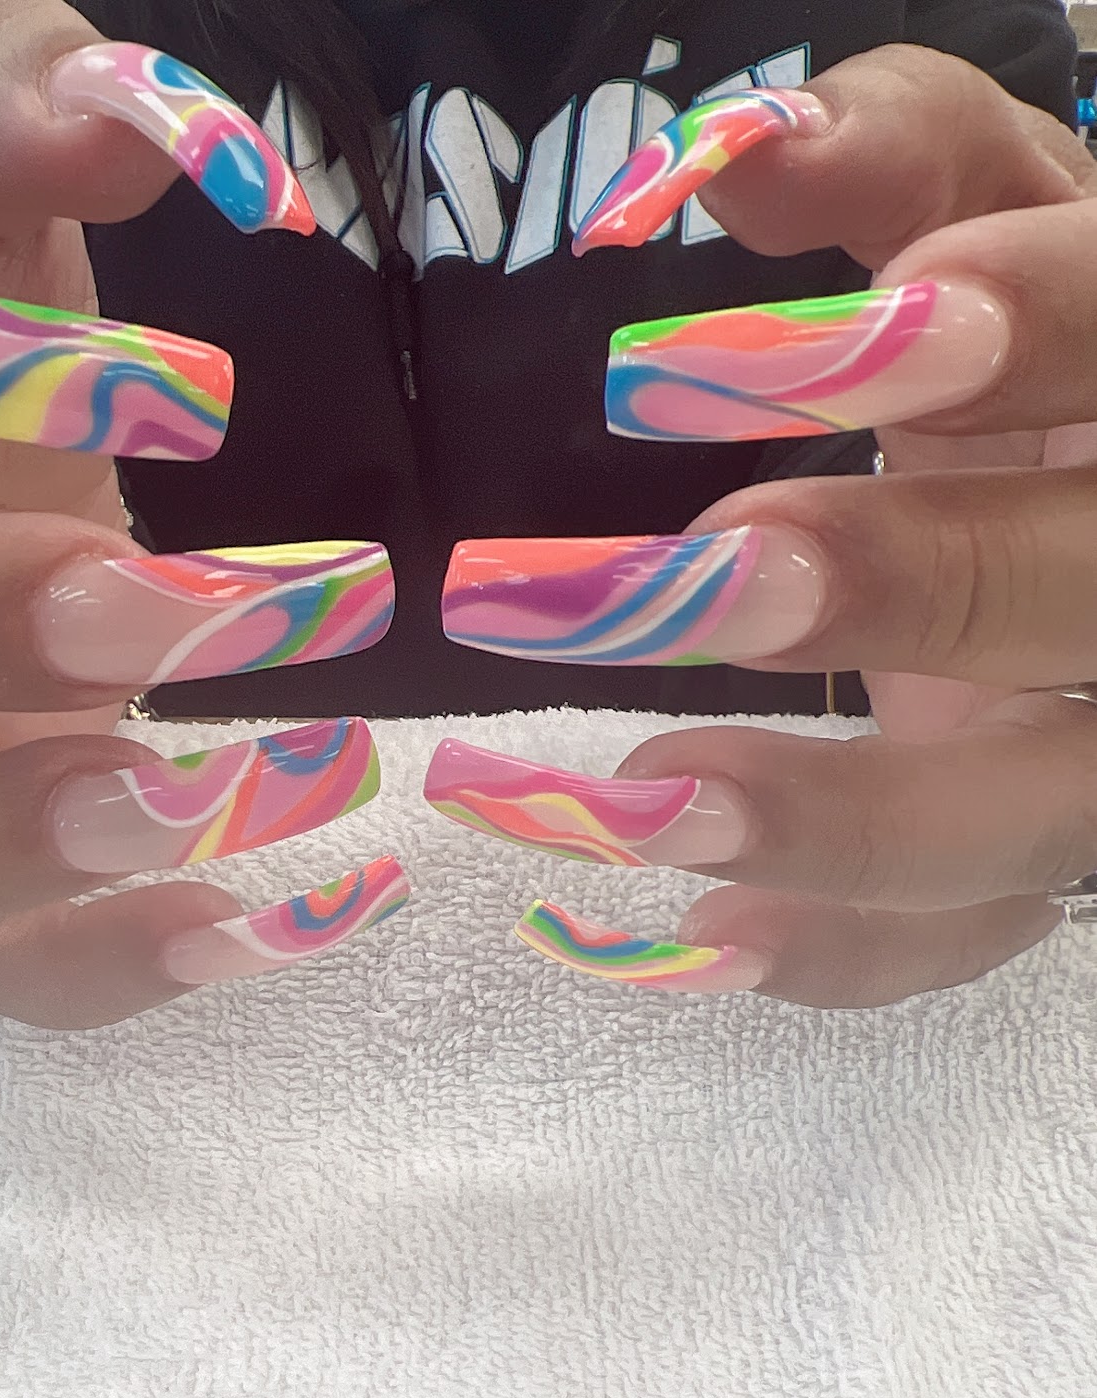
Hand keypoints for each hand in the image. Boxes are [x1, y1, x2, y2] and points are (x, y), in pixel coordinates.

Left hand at [440, 48, 1096, 1006]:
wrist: (1083, 505)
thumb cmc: (1030, 347)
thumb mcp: (985, 209)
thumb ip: (892, 154)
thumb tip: (718, 162)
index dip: (1043, 334)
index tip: (871, 333)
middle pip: (1095, 600)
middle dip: (918, 586)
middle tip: (700, 578)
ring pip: (1038, 816)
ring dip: (847, 821)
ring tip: (639, 799)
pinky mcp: (1036, 862)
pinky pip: (964, 940)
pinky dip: (836, 950)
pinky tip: (687, 935)